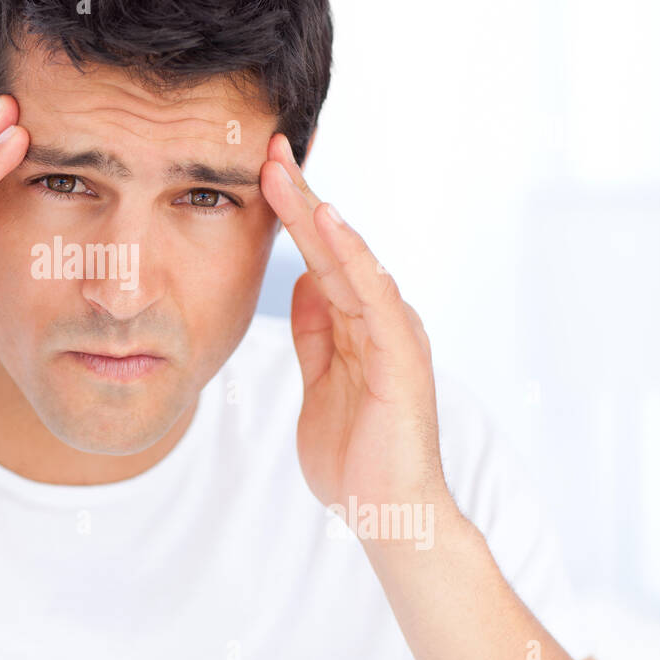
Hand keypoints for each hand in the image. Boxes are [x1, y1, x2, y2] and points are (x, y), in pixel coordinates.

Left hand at [259, 134, 447, 515]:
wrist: (387, 513)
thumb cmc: (354, 454)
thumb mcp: (321, 381)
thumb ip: (316, 332)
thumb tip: (304, 283)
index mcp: (357, 323)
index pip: (319, 256)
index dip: (290, 213)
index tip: (258, 171)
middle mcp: (380, 317)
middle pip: (333, 244)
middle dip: (298, 195)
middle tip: (267, 146)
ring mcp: (394, 332)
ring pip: (351, 258)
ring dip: (318, 212)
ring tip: (285, 169)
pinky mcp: (401, 354)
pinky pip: (374, 294)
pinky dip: (352, 255)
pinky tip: (328, 223)